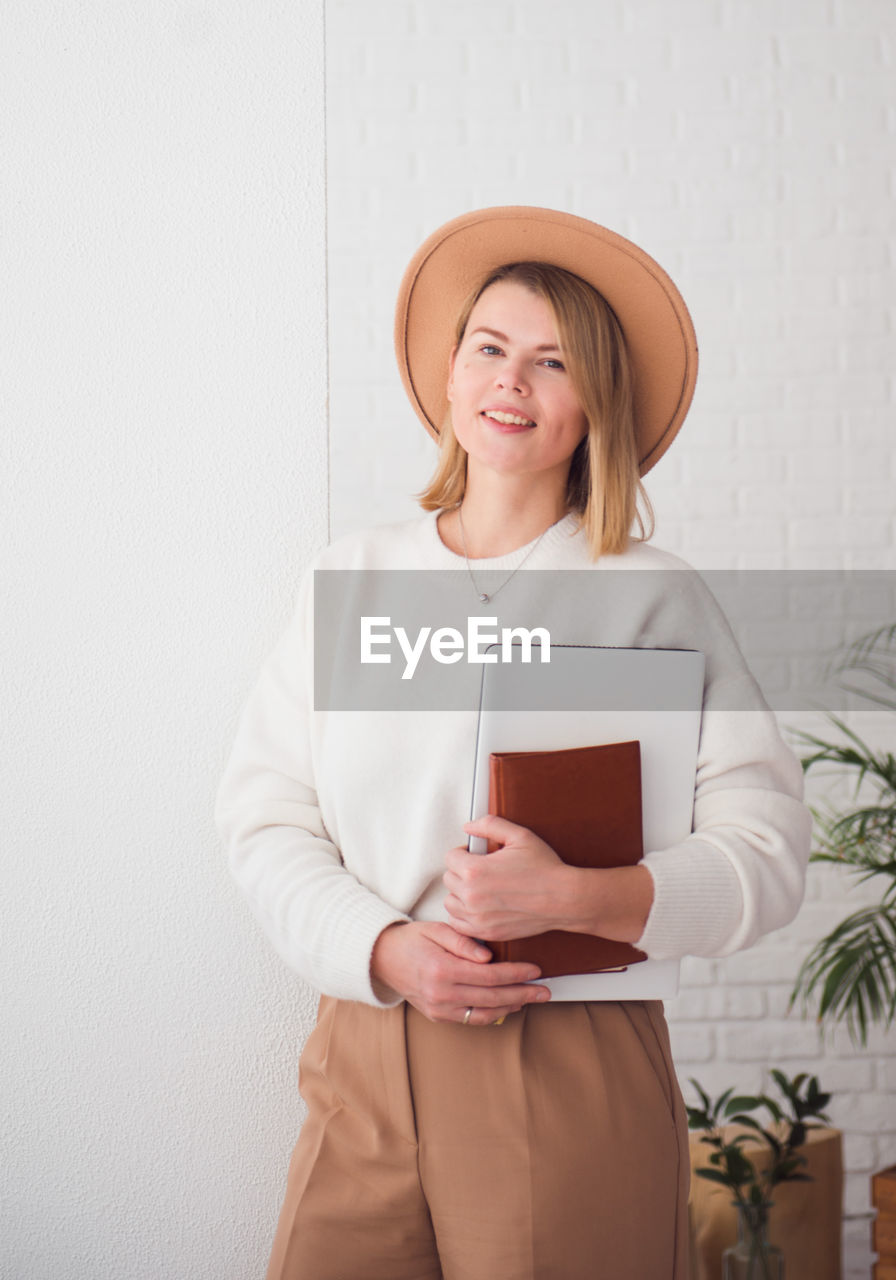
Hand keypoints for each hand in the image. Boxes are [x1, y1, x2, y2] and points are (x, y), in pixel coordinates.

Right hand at [370, 920, 550, 1025]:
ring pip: (485, 1014)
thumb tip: (488, 955)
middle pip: (492, 998)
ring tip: (531, 999)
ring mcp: (439, 1009)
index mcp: (442, 969)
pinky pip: (471, 1019)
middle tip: (544, 990)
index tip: (535, 970)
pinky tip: (507, 1006)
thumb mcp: (435, 929)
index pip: (489, 976)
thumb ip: (462, 940)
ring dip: (512, 1007)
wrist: (382, 960)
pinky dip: (493, 1015)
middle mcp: (441, 994)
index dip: (516, 974)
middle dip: (522, 994)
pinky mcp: (438, 1016)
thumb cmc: (411, 939)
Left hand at [443, 815, 575, 940]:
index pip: (450, 857)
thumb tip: (468, 826)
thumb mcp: (519, 836)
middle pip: (449, 879)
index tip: (476, 855)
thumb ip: (489, 825)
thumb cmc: (545, 868)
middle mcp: (472, 895)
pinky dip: (464, 915)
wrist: (564, 899)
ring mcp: (478, 917)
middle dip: (462, 871)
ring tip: (480, 888)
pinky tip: (479, 906)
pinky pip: (459, 923)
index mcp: (475, 870)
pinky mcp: (486, 932)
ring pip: (451, 902)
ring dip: (460, 894)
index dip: (464, 853)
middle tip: (482, 870)